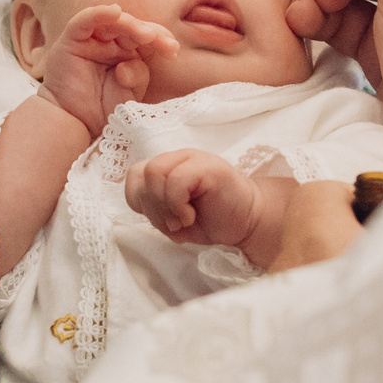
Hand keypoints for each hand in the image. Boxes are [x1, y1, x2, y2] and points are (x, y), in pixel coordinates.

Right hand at [37, 5, 176, 137]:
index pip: (146, 38)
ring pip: (112, 22)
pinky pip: (85, 21)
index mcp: (127, 53)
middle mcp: (109, 43)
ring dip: (131, 24)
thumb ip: (138, 74)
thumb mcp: (130, 93)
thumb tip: (128, 63)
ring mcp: (90, 40)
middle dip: (151, 32)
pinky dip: (99, 13)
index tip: (172, 50)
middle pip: (132, 27)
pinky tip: (115, 12)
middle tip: (165, 43)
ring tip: (146, 35)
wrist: (77, 125)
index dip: (161, 40)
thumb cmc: (103, 110)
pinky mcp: (71, 40)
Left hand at [127, 149, 263, 250]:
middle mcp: (177, 158)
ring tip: (183, 220)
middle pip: (142, 174)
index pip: (134, 176)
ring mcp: (193, 159)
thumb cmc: (211, 219)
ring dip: (164, 205)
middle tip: (174, 224)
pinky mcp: (208, 166)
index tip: (161, 219)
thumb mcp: (172, 218)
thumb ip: (154, 207)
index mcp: (167, 168)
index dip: (140, 202)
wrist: (247, 221)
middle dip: (153, 208)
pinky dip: (177, 205)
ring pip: (155, 172)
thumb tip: (143, 205)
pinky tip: (190, 216)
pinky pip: (176, 180)